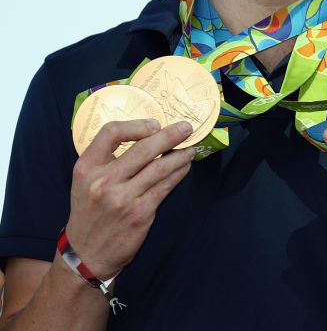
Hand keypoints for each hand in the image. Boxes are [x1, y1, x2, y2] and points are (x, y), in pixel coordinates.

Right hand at [65, 119, 194, 278]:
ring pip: (160, 167)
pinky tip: (184, 167)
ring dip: (180, 155)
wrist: (86, 254)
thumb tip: (145, 136)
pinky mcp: (140, 212)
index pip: (111, 132)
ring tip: (190, 149)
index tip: (154, 125)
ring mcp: (123, 198)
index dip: (136, 125)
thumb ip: (106, 160)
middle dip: (170, 135)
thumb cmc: (90, 212)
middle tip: (186, 128)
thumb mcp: (85, 183)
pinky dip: (179, 173)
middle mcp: (103, 181)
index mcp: (86, 168)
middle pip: (143, 148)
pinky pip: (166, 186)